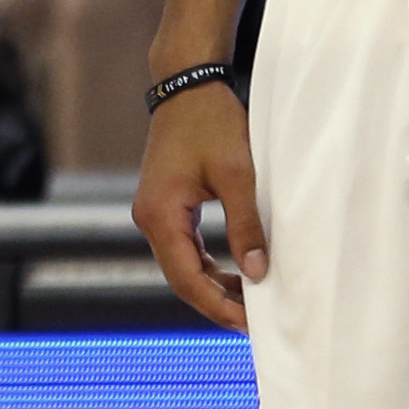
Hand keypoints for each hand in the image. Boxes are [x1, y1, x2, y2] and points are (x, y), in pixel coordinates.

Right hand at [133, 81, 266, 330]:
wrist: (187, 83)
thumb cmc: (210, 122)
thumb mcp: (236, 174)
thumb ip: (246, 225)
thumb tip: (258, 273)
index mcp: (160, 215)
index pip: (186, 279)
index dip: (218, 306)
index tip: (249, 325)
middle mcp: (149, 218)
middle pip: (181, 278)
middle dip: (217, 302)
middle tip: (254, 323)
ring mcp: (154, 211)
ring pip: (182, 264)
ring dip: (214, 285)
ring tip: (251, 303)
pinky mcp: (165, 204)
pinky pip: (184, 247)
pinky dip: (208, 265)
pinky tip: (235, 273)